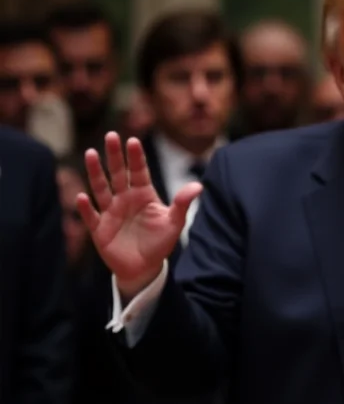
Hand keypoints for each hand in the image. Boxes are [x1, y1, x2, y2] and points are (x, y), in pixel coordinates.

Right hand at [76, 132, 202, 297]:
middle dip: (114, 155)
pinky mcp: (100, 229)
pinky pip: (91, 216)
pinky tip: (83, 196)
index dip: (136, 157)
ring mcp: (111, 212)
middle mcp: (125, 199)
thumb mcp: (174, 223)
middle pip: (118, 173)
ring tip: (90, 153)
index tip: (132, 140)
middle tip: (110, 135)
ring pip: (101, 188)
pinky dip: (86, 207)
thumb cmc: (160, 242)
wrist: (144, 267)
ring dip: (95, 172)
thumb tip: (200, 185)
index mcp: (143, 194)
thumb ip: (183, 203)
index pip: (139, 171)